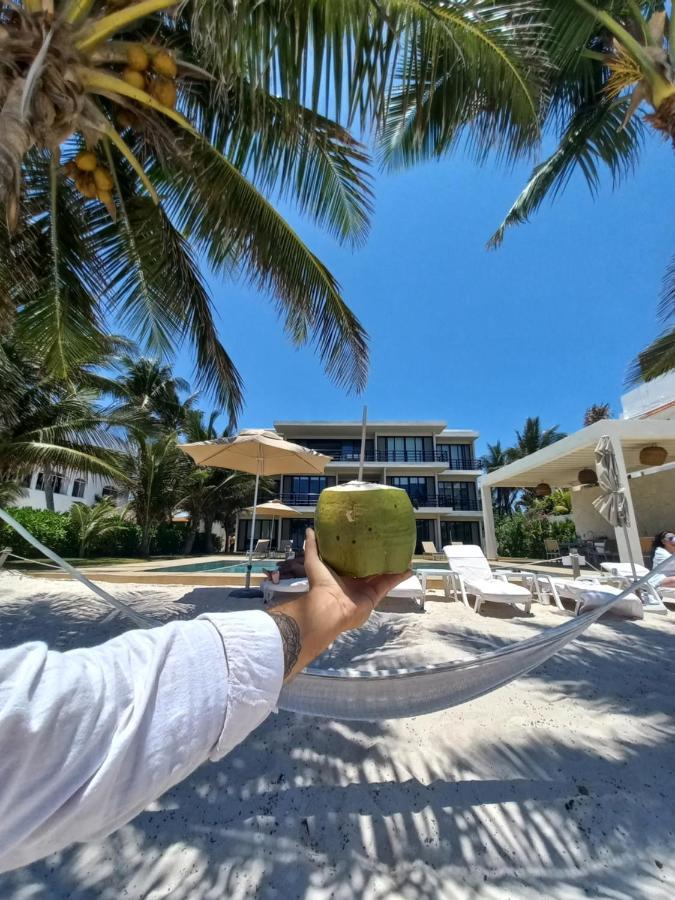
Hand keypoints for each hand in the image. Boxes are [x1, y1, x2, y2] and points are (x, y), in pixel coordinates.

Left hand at [268, 528, 411, 679]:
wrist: (329, 607)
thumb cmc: (321, 583)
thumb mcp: (314, 561)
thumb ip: (313, 546)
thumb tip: (309, 529)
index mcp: (342, 574)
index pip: (353, 561)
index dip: (361, 552)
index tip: (369, 540)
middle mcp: (355, 582)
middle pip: (370, 568)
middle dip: (379, 559)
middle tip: (389, 545)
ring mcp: (366, 589)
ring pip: (383, 575)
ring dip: (393, 566)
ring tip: (403, 555)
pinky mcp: (375, 596)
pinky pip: (389, 585)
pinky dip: (399, 577)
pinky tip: (408, 569)